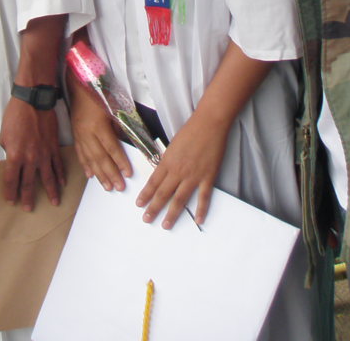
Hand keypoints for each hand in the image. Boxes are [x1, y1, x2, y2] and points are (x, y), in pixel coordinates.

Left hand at [0, 96, 64, 209]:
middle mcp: (30, 158)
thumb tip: (13, 158)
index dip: (10, 191)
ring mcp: (44, 153)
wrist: (33, 101)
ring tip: (54, 203)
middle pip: (29, 183)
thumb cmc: (15, 116)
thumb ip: (9, 150)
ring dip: (51, 192)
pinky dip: (60, 175)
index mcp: (15, 155)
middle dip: (28, 197)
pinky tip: (62, 184)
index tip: (11, 200)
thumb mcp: (4, 135)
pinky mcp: (53, 147)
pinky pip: (58, 164)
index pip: (11, 179)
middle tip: (29, 209)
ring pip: (48, 178)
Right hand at [68, 76, 130, 191]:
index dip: (120, 162)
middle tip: (119, 187)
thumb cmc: (98, 93)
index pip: (112, 148)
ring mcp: (79, 135)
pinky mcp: (75, 135)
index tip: (128, 174)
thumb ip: (120, 125)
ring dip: (99, 175)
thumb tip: (127, 143)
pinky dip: (86, 166)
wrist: (78, 85)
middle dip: (111, 174)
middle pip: (100, 158)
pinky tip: (90, 175)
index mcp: (98, 125)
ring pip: (90, 159)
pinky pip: (80, 154)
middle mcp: (87, 133)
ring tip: (107, 186)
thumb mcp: (113, 106)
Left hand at [136, 111, 228, 228]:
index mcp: (168, 161)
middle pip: (163, 193)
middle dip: (153, 208)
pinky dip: (201, 210)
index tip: (139, 204)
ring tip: (166, 225)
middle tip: (146, 220)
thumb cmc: (191, 131)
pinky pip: (203, 197)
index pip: (153, 182)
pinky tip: (198, 220)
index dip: (145, 194)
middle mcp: (178, 171)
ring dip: (172, 214)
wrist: (209, 123)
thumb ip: (168, 161)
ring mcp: (194, 175)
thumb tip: (162, 173)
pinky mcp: (208, 176)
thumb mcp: (173, 145)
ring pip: (180, 199)